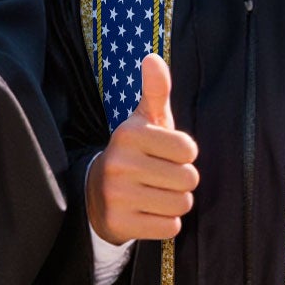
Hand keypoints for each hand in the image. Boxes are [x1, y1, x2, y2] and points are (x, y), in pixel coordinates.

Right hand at [86, 53, 198, 242]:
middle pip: (189, 179)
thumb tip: (153, 57)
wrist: (95, 194)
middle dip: (181, 181)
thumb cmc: (134, 154)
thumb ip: (155, 91)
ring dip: (175, 202)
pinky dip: (164, 223)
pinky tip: (147, 212)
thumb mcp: (144, 122)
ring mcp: (117, 195)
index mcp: (129, 134)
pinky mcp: (119, 223)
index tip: (165, 155)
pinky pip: (169, 227)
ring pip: (181, 204)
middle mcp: (119, 163)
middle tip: (160, 178)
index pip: (189, 150)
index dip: (184, 155)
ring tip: (154, 195)